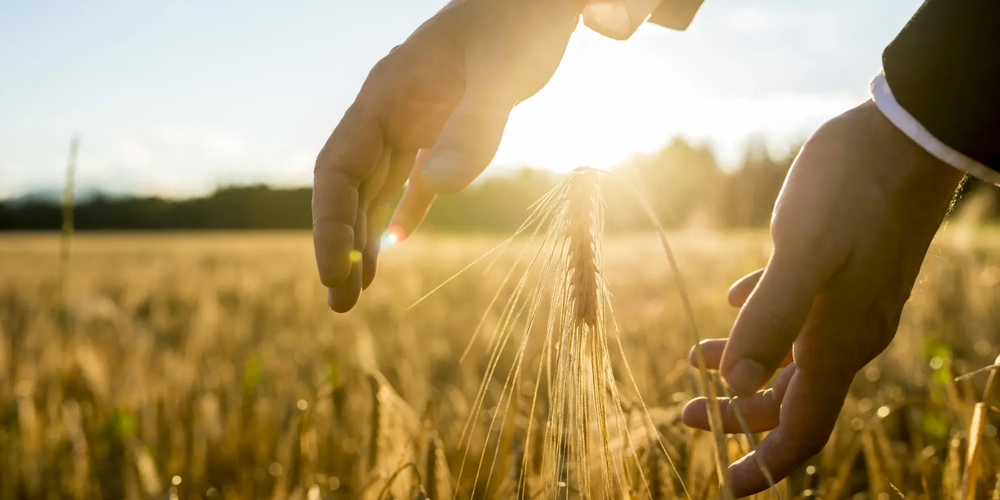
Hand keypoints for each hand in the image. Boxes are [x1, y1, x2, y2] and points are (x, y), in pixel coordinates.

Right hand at [313, 0, 584, 311]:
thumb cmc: (521, 22)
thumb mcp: (502, 72)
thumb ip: (474, 126)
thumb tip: (439, 188)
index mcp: (385, 96)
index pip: (337, 169)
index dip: (329, 223)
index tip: (333, 274)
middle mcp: (391, 112)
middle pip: (349, 187)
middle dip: (340, 245)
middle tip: (339, 305)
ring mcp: (416, 121)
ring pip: (376, 189)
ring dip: (365, 239)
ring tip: (357, 291)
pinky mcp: (445, 129)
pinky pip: (412, 180)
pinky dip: (402, 213)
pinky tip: (396, 246)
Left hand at [681, 100, 964, 496]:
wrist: (906, 136)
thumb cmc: (853, 190)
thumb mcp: (804, 254)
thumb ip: (770, 319)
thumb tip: (739, 387)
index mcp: (837, 341)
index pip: (802, 427)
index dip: (765, 462)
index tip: (725, 484)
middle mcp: (847, 332)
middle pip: (789, 397)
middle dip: (737, 413)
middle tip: (685, 412)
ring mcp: (848, 301)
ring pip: (790, 355)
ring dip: (742, 363)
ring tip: (695, 357)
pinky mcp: (843, 269)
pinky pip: (796, 312)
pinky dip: (760, 319)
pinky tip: (734, 303)